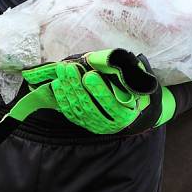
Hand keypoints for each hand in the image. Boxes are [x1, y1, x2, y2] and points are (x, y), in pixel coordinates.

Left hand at [22, 50, 175, 134]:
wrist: (130, 112)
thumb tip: (108, 64)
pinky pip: (70, 113)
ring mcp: (95, 126)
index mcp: (126, 115)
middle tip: (70, 68)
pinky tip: (57, 84)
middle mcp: (110, 125)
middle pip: (90, 106)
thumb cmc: (131, 92)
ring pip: (78, 109)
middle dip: (77, 85)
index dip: (99, 90)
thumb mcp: (133, 86)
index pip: (110, 104)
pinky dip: (62, 99)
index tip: (90, 75)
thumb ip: (124, 77)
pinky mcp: (84, 124)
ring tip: (62, 70)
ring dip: (68, 89)